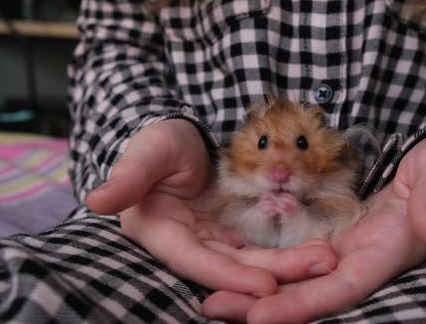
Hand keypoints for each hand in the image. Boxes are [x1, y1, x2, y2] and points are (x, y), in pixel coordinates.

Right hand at [86, 119, 335, 296]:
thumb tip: (98, 200)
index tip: (266, 286)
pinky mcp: (236, 231)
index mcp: (161, 233)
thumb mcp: (148, 152)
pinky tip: (319, 246)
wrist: (185, 138)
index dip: (228, 275)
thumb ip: (129, 176)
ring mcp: (215, 240)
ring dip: (290, 262)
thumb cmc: (160, 142)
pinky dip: (289, 247)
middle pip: (233, 266)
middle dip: (275, 272)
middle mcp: (190, 244)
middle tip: (319, 267)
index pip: (195, 261)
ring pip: (254, 259)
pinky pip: (264, 244)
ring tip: (327, 258)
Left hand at [203, 131, 425, 322]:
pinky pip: (295, 254)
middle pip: (309, 292)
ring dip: (255, 287)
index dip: (302, 306)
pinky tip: (234, 264)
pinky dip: (267, 264)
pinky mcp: (333, 231)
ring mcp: (345, 247)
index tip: (258, 317)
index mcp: (388, 252)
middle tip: (212, 307)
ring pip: (296, 276)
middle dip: (263, 304)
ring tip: (210, 295)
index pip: (341, 289)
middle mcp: (361, 258)